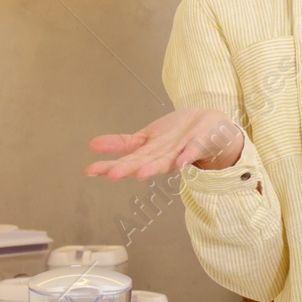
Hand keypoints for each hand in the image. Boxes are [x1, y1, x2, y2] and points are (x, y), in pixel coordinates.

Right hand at [86, 108, 243, 180]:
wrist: (210, 126)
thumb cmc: (177, 134)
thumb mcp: (145, 137)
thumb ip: (122, 144)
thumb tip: (92, 145)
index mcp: (149, 154)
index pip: (126, 159)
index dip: (109, 165)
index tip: (90, 171)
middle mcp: (163, 157)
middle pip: (143, 163)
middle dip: (128, 169)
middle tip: (111, 175)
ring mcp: (181, 152)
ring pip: (166, 161)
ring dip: (154, 168)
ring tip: (141, 174)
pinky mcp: (199, 144)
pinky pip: (193, 151)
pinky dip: (186, 157)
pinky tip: (179, 163)